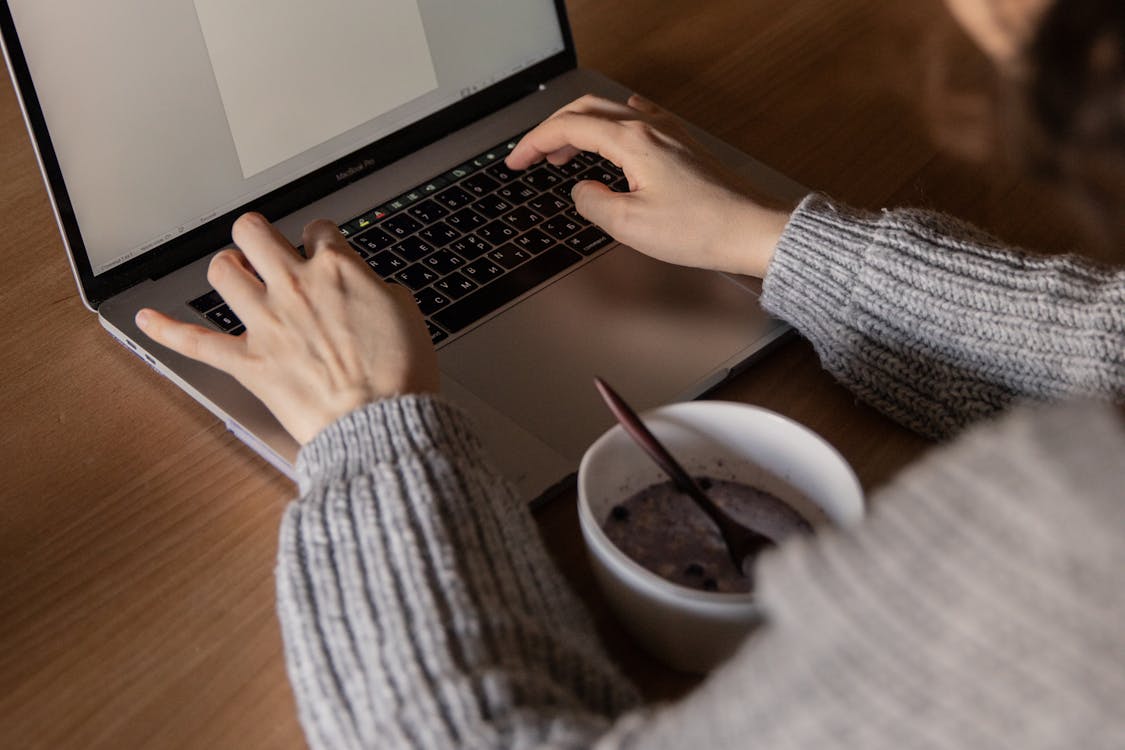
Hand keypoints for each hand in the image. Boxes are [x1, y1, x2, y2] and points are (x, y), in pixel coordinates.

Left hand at [135, 213, 439, 444]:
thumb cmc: (400, 375)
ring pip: (222, 271)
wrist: (381, 422)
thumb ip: (378, 288)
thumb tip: (366, 286)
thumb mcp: (408, 314)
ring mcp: (266, 323)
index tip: (319, 247)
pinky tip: (145, 320)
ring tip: (234, 276)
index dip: (318, 237)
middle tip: (264, 247)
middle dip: (258, 235)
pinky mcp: (248, 362)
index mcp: (337, 270)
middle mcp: (294, 287)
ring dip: (227, 270)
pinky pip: (193, 341)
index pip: (317, 229)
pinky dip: (165, 330)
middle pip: (254, 232)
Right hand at [507, 94, 791, 277]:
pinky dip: (613, 126)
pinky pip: (640, 120)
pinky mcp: (684, 148)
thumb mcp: (630, 225)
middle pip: (587, 112)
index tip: (516, 160)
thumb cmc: (702, 230)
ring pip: (612, 115)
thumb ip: (593, 204)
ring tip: (563, 154)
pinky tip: (617, 129)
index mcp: (633, 142)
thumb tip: (582, 192)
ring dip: (580, 130)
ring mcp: (670, 135)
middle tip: (531, 155)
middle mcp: (652, 128)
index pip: (569, 128)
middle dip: (552, 131)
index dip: (535, 143)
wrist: (753, 231)